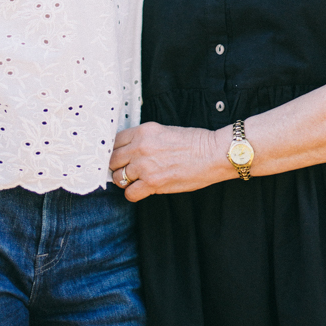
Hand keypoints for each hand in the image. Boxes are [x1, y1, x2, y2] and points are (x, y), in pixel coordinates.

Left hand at [109, 121, 230, 201]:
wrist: (213, 153)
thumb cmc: (194, 141)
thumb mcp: (163, 131)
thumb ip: (143, 139)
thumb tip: (128, 152)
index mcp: (142, 131)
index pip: (114, 142)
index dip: (115, 151)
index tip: (120, 158)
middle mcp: (140, 147)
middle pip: (112, 160)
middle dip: (117, 167)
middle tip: (126, 170)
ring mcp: (145, 165)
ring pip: (118, 178)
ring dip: (125, 181)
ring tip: (137, 180)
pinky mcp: (153, 183)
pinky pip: (130, 193)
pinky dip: (134, 194)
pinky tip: (143, 190)